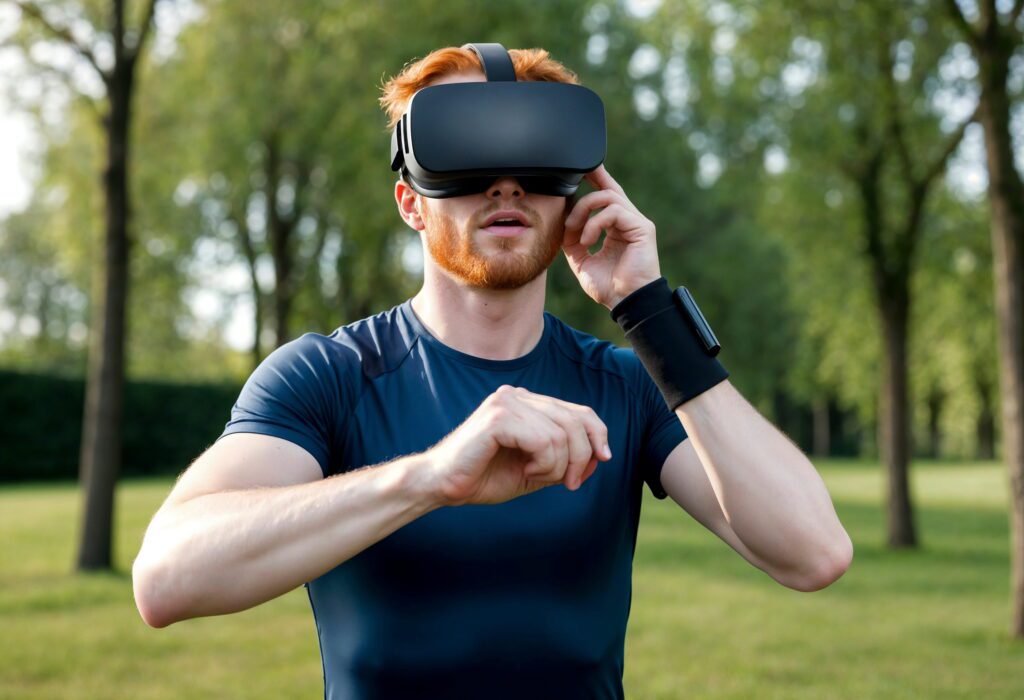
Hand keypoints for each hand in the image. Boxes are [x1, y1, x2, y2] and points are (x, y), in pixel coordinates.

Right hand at [427, 385, 612, 506]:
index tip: (601, 461)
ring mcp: (507, 402)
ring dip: (557, 465)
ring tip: (535, 475)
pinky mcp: (499, 416)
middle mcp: (519, 395)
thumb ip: (564, 460)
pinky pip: (544, 440)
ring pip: (562, 434)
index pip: (579, 411)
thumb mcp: (536, 469)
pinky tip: (525, 469)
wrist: (442, 485)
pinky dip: (543, 463)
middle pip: (576, 420)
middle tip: (569, 483)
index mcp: (527, 403)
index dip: (597, 435)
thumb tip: (599, 457)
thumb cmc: (484, 477)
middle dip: (581, 456)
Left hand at [561, 164, 662, 309]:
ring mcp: (637, 223)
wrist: (625, 302)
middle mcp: (629, 221)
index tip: (580, 171)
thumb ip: (573, 241)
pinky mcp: (642, 228)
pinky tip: (588, 241)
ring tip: (574, 232)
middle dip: (588, 186)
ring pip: (608, 197)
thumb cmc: (609, 286)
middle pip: (609, 189)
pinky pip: (614, 211)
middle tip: (568, 204)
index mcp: (617, 228)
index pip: (607, 196)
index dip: (596, 179)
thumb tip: (564, 223)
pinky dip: (595, 223)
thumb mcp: (582, 261)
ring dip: (584, 211)